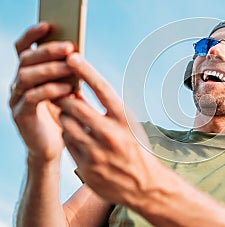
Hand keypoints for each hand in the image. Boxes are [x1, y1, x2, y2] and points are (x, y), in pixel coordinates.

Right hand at [9, 23, 74, 161]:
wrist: (52, 146)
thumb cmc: (62, 114)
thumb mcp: (65, 89)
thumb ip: (66, 72)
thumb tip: (78, 51)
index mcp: (27, 73)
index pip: (23, 48)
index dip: (32, 35)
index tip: (48, 24)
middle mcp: (18, 83)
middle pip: (26, 59)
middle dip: (48, 50)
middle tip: (69, 46)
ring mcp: (16, 99)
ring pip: (26, 76)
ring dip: (51, 69)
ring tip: (71, 66)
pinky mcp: (21, 115)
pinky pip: (32, 98)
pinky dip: (50, 90)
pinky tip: (68, 88)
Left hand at [57, 53, 163, 206]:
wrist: (145, 186)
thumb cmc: (137, 149)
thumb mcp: (129, 126)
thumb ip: (106, 110)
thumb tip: (79, 91)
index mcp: (125, 119)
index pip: (102, 88)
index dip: (86, 70)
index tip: (72, 56)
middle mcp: (110, 133)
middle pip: (74, 105)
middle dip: (66, 98)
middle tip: (63, 93)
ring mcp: (96, 151)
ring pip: (66, 123)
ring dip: (65, 117)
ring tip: (71, 116)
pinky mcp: (85, 166)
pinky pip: (66, 142)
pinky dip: (68, 135)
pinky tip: (76, 136)